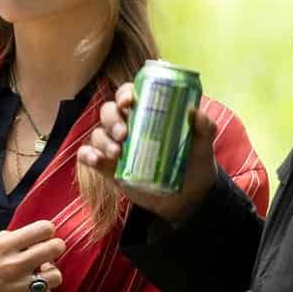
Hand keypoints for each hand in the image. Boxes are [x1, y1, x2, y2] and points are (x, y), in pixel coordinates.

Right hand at [0, 221, 65, 291]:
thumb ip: (18, 239)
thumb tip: (44, 237)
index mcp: (5, 244)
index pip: (45, 228)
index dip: (48, 231)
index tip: (44, 236)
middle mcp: (13, 264)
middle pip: (56, 248)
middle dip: (55, 248)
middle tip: (49, 253)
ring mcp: (18, 286)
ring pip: (56, 275)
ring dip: (50, 273)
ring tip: (40, 274)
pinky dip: (41, 291)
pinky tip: (30, 288)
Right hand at [77, 82, 220, 225]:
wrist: (188, 197)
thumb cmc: (194, 164)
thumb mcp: (203, 144)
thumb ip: (204, 128)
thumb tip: (196, 113)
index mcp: (147, 114)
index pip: (129, 95)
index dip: (124, 94)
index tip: (130, 101)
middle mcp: (128, 127)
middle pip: (109, 112)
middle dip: (112, 119)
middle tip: (124, 133)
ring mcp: (117, 148)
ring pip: (98, 134)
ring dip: (102, 140)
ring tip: (117, 153)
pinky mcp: (109, 168)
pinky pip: (89, 157)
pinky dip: (88, 155)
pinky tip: (96, 160)